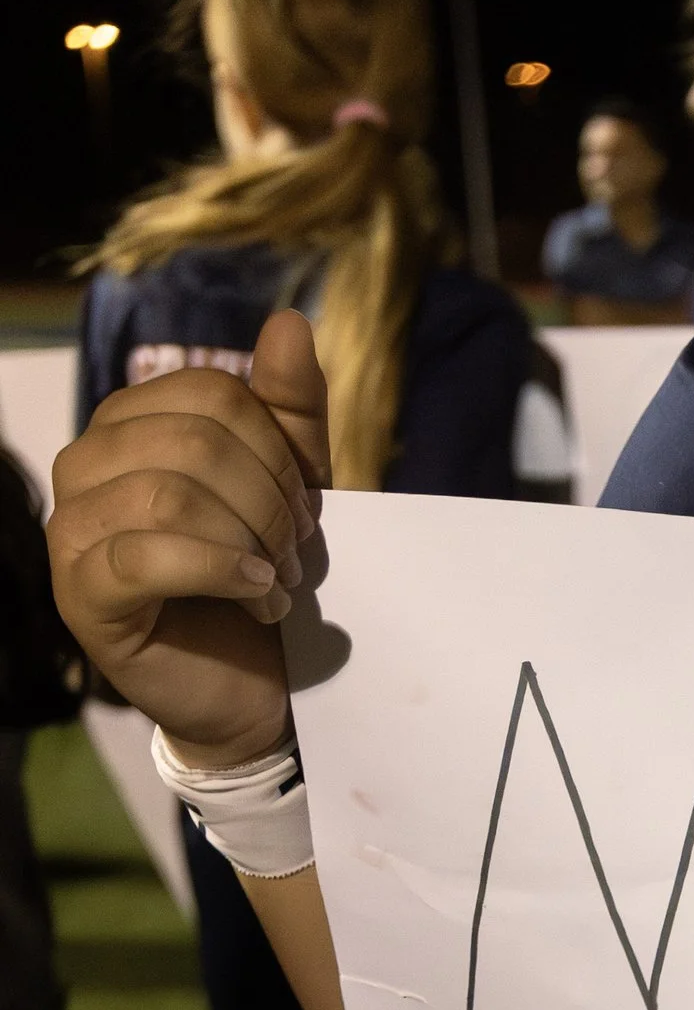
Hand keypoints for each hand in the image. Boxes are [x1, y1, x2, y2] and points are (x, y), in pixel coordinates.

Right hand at [47, 311, 328, 769]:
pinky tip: (256, 594)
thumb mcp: (289, 486)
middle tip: (295, 554)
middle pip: (195, 438)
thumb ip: (290, 410)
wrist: (246, 688)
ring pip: (170, 494)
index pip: (211, 392)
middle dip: (267, 499)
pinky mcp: (81, 590)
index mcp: (130, 424)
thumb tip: (288, 321)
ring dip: (248, 542)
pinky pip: (147, 555)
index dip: (276, 450)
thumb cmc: (255, 580)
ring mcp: (72, 526)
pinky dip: (220, 571)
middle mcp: (86, 462)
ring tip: (276, 583)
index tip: (305, 511)